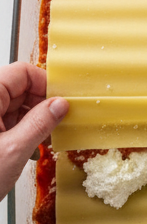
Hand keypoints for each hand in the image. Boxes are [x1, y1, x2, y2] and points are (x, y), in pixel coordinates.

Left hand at [0, 63, 67, 200]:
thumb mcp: (13, 151)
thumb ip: (40, 124)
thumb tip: (60, 105)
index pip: (21, 73)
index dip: (45, 84)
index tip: (62, 101)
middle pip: (18, 89)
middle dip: (41, 105)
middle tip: (58, 122)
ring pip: (13, 107)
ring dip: (33, 121)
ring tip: (45, 140)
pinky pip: (6, 123)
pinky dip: (21, 132)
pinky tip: (30, 150)